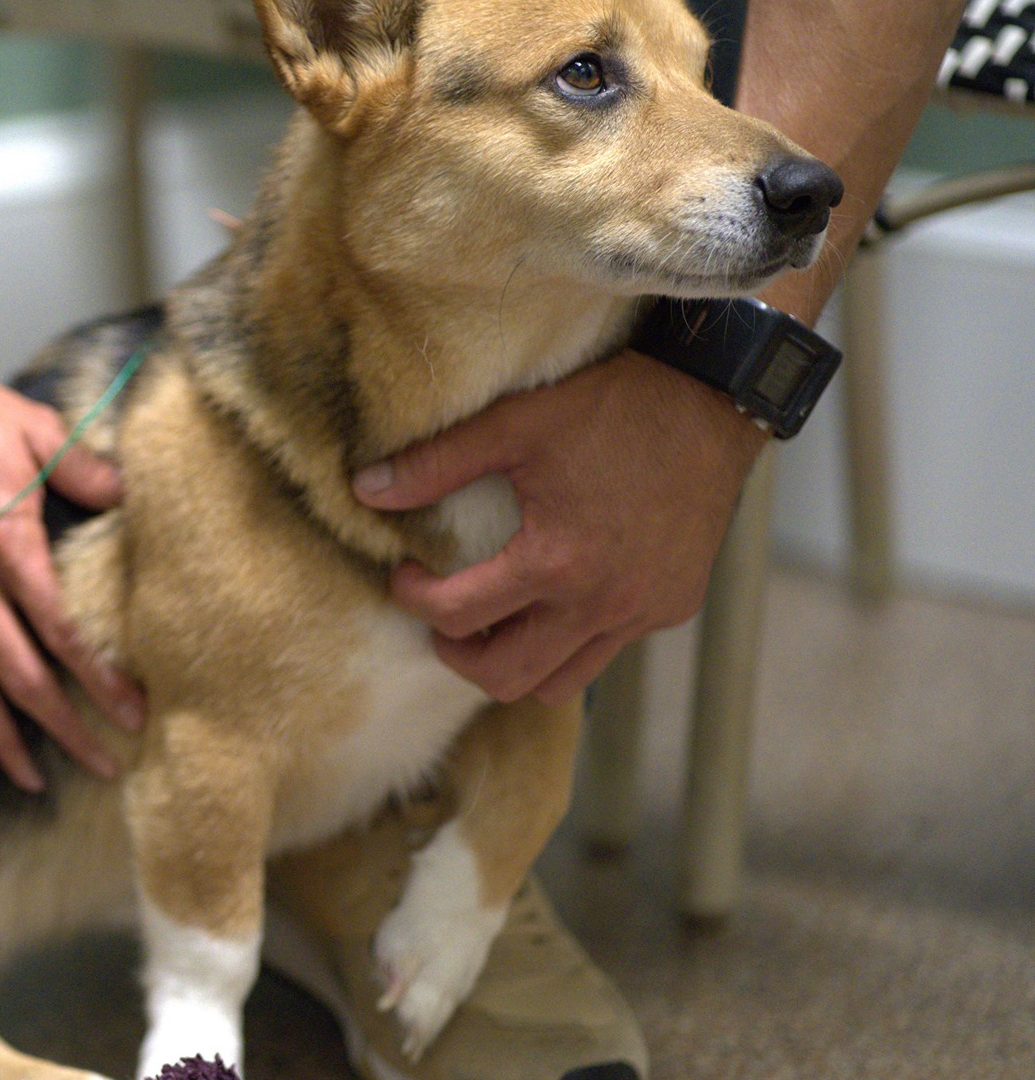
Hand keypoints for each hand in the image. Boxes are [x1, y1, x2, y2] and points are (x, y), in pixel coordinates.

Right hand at [0, 340, 144, 790]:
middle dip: (64, 729)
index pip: (63, 634)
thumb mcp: (32, 428)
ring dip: (1, 743)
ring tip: (33, 780)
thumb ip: (83, 469)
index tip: (131, 715)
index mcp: (7, 547)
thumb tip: (128, 496)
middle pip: (22, 679)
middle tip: (101, 765)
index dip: (101, 681)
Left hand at [350, 352, 767, 704]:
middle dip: (460, 655)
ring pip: (561, 682)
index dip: (414, 600)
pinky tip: (556, 597)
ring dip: (517, 661)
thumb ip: (435, 463)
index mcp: (557, 563)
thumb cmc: (614, 405)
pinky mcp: (672, 607)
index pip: (459, 616)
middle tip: (443, 616)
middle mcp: (603, 604)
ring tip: (494, 620)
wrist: (714, 398)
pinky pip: (608, 649)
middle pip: (507, 679)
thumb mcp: (515, 424)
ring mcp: (643, 612)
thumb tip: (365, 489)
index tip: (404, 575)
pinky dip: (571, 639)